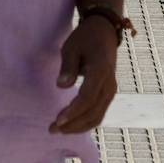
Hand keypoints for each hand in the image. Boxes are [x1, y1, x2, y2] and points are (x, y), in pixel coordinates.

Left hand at [50, 16, 118, 133]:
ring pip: (97, 116)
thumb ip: (68, 67)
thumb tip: (61, 86)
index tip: (57, 120)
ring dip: (79, 127)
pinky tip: (71, 125)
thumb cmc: (85, 38)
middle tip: (52, 129)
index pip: (87, 97)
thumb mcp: (71, 47)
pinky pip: (99, 113)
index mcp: (100, 70)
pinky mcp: (108, 94)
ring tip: (59, 130)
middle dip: (73, 124)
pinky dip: (85, 122)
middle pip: (93, 112)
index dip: (73, 111)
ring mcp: (111, 90)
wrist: (104, 32)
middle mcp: (109, 84)